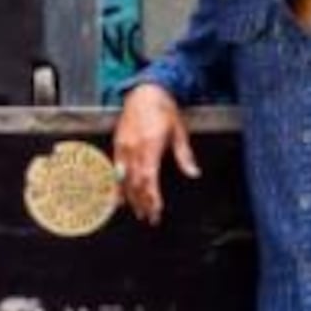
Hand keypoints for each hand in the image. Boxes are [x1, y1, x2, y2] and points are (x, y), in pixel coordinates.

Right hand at [112, 85, 196, 225]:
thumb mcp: (179, 132)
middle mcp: (134, 148)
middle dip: (143, 203)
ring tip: (138, 213)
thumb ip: (185, 156)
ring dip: (131, 198)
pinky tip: (120, 199)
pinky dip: (118, 186)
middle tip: (150, 219)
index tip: (157, 210)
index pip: (149, 178)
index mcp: (151, 145)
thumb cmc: (165, 111)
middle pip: (136, 183)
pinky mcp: (117, 144)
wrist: (146, 91)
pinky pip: (115, 170)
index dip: (152, 197)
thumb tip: (194, 174)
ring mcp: (123, 146)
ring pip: (124, 179)